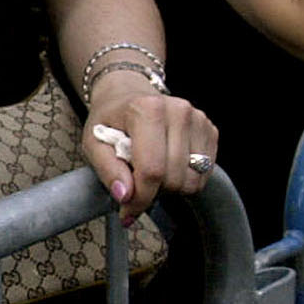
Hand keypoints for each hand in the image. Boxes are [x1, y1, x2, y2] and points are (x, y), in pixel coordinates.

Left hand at [83, 71, 218, 218]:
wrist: (128, 93)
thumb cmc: (110, 120)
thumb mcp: (93, 143)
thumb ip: (108, 170)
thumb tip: (125, 195)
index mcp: (146, 110)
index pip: (152, 170)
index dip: (140, 199)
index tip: (128, 210)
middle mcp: (178, 111)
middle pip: (174, 178)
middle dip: (154, 192)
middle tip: (137, 184)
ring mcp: (197, 119)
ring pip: (192, 180)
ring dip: (171, 187)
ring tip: (152, 173)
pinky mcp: (209, 129)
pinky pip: (204, 174)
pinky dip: (185, 179)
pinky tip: (168, 167)